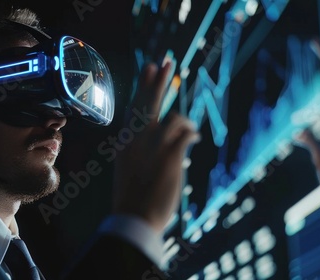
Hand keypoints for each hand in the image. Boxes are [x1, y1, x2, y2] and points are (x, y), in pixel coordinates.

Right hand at [112, 62, 200, 232]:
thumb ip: (138, 148)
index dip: (144, 85)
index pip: (135, 107)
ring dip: (183, 124)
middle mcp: (138, 139)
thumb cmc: (133, 197)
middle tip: (166, 61)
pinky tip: (194, 136)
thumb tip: (154, 136)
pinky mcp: (171, 155)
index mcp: (126, 141)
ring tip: (188, 132)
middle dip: (159, 80)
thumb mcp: (129, 168)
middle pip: (149, 103)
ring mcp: (154, 146)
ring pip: (174, 119)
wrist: (135, 218)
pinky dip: (191, 133)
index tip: (150, 67)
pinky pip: (186, 133)